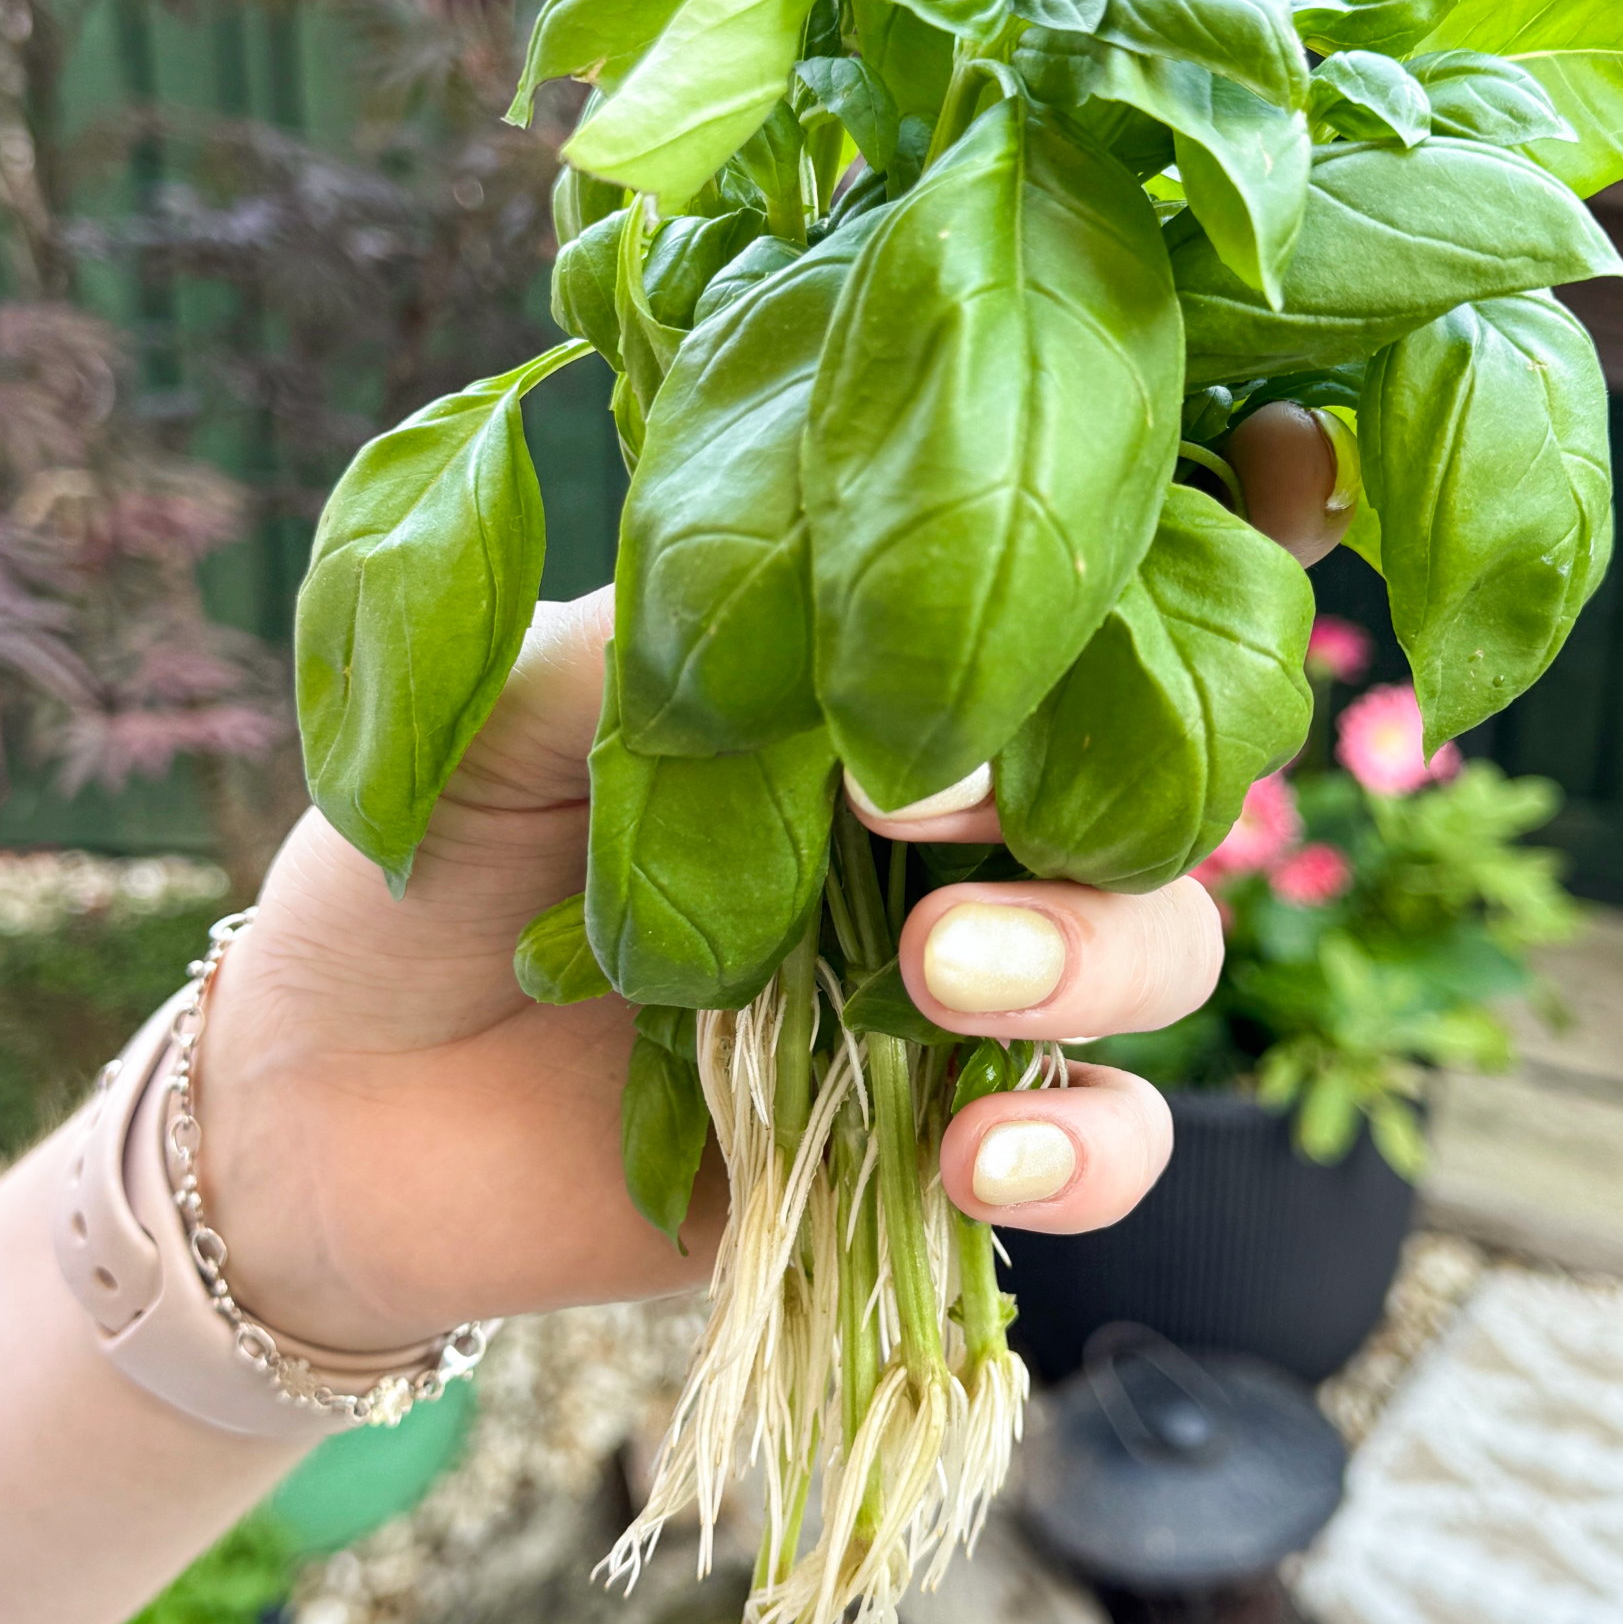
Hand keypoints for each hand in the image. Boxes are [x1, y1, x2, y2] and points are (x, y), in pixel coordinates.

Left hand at [195, 587, 1225, 1352]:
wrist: (325, 1104)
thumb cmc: (423, 856)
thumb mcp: (533, 696)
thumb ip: (705, 626)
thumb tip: (865, 587)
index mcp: (880, 671)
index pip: (1090, 583)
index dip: (1227, 522)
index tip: (1297, 467)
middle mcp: (954, 816)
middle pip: (1165, 765)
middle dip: (1116, 768)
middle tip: (923, 803)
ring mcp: (960, 982)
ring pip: (1164, 947)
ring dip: (1094, 958)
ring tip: (942, 981)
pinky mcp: (932, 1144)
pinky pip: (1096, 1148)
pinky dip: (1084, 1155)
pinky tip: (985, 1156)